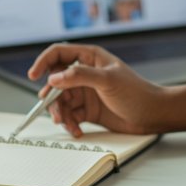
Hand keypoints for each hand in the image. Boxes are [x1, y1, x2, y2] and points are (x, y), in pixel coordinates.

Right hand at [26, 43, 180, 137]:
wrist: (153, 114)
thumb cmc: (136, 92)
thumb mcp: (107, 80)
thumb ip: (79, 76)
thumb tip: (53, 78)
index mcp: (89, 57)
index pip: (58, 54)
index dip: (42, 62)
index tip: (33, 75)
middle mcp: (84, 73)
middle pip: (55, 82)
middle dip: (52, 97)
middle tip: (55, 111)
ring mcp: (85, 92)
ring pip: (60, 101)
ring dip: (60, 114)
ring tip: (68, 124)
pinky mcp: (88, 110)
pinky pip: (70, 116)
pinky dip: (69, 124)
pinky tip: (77, 130)